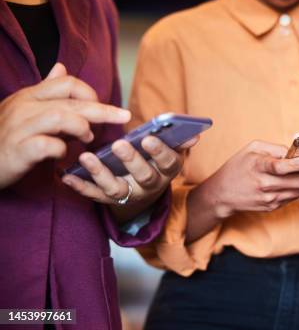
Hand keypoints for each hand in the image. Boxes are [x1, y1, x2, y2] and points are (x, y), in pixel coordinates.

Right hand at [0, 63, 130, 189]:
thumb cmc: (5, 136)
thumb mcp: (23, 108)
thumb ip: (46, 90)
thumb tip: (62, 67)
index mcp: (29, 96)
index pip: (67, 83)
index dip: (90, 93)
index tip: (102, 108)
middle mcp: (24, 107)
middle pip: (71, 101)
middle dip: (102, 109)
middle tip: (124, 116)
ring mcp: (18, 128)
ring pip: (60, 117)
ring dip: (81, 126)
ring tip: (87, 137)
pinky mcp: (16, 151)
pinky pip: (46, 145)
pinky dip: (61, 149)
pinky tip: (63, 154)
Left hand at [61, 136, 198, 222]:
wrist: (144, 191)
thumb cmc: (157, 161)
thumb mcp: (172, 152)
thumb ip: (180, 142)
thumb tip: (195, 135)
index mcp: (167, 170)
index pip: (167, 162)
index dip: (159, 152)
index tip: (149, 138)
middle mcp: (150, 186)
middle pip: (143, 176)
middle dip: (131, 160)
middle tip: (118, 144)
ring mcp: (129, 195)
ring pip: (116, 188)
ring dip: (100, 173)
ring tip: (86, 157)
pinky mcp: (109, 200)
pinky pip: (94, 196)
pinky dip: (80, 187)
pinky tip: (66, 176)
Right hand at [191, 140, 298, 218]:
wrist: (221, 195)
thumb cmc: (237, 166)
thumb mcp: (252, 149)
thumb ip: (275, 148)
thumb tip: (297, 150)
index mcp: (260, 167)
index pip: (284, 166)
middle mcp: (267, 185)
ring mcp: (272, 199)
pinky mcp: (274, 207)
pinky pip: (297, 198)